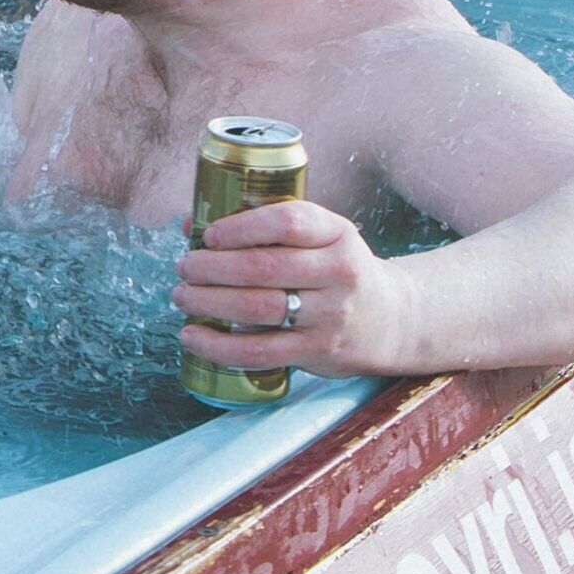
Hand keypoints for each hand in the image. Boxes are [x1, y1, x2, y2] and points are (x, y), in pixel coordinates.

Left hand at [175, 199, 411, 378]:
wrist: (391, 319)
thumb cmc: (334, 269)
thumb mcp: (319, 238)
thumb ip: (263, 226)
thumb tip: (189, 222)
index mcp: (337, 232)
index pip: (287, 222)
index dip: (241, 227)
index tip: (209, 235)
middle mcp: (339, 271)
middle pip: (263, 267)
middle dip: (211, 267)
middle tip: (185, 266)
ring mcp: (331, 314)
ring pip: (258, 308)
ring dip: (209, 302)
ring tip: (183, 295)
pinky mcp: (319, 351)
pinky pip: (261, 351)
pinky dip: (219, 345)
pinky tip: (193, 336)